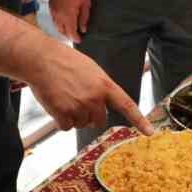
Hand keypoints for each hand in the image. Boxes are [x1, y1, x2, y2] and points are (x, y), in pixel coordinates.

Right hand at [27, 43, 152, 132]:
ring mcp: (79, 107)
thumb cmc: (65, 61)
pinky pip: (67, 127)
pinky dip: (61, 120)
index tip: (150, 132)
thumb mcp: (91, 70)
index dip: (139, 121)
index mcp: (105, 85)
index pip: (127, 105)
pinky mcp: (63, 114)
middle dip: (90, 115)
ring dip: (73, 115)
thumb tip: (103, 104)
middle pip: (99, 121)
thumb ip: (101, 87)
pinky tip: (56, 103)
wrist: (42, 59)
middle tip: (76, 99)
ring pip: (81, 124)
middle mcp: (95, 98)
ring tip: (64, 96)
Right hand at [49, 0, 90, 42]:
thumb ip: (84, 18)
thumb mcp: (85, 4)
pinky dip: (58, 21)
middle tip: (75, 35)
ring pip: (56, 25)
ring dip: (62, 28)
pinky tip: (64, 20)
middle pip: (62, 30)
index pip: (70, 32)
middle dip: (68, 34)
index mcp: (67, 15)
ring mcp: (53, 10)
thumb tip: (83, 29)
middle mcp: (58, 14)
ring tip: (70, 29)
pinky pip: (53, 18)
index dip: (75, 38)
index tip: (79, 40)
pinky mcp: (50, 5)